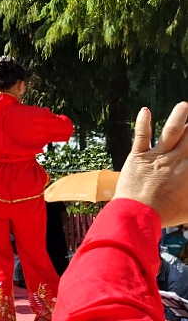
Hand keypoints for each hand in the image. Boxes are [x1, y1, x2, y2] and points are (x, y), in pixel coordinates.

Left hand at [113, 103, 187, 226]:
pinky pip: (141, 136)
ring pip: (172, 131)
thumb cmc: (165, 214)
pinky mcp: (138, 156)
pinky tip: (144, 111)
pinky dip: (142, 122)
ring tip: (183, 105)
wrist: (139, 215)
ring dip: (178, 116)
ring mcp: (157, 156)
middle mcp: (178, 159)